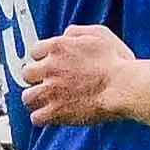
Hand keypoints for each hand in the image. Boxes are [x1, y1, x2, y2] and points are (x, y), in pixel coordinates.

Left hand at [18, 24, 149, 127]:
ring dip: (36, 99)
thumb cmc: (115, 61)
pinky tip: (53, 116)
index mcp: (58, 47)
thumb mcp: (98, 34)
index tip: (49, 65)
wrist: (122, 86)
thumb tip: (65, 34)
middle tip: (47, 83)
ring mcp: (50, 90)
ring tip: (48, 101)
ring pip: (28, 97)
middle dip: (36, 79)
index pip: (35, 52)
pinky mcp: (55, 111)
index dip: (43, 59)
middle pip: (27, 74)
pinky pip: (36, 117)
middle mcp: (49, 67)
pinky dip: (43, 118)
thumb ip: (77, 32)